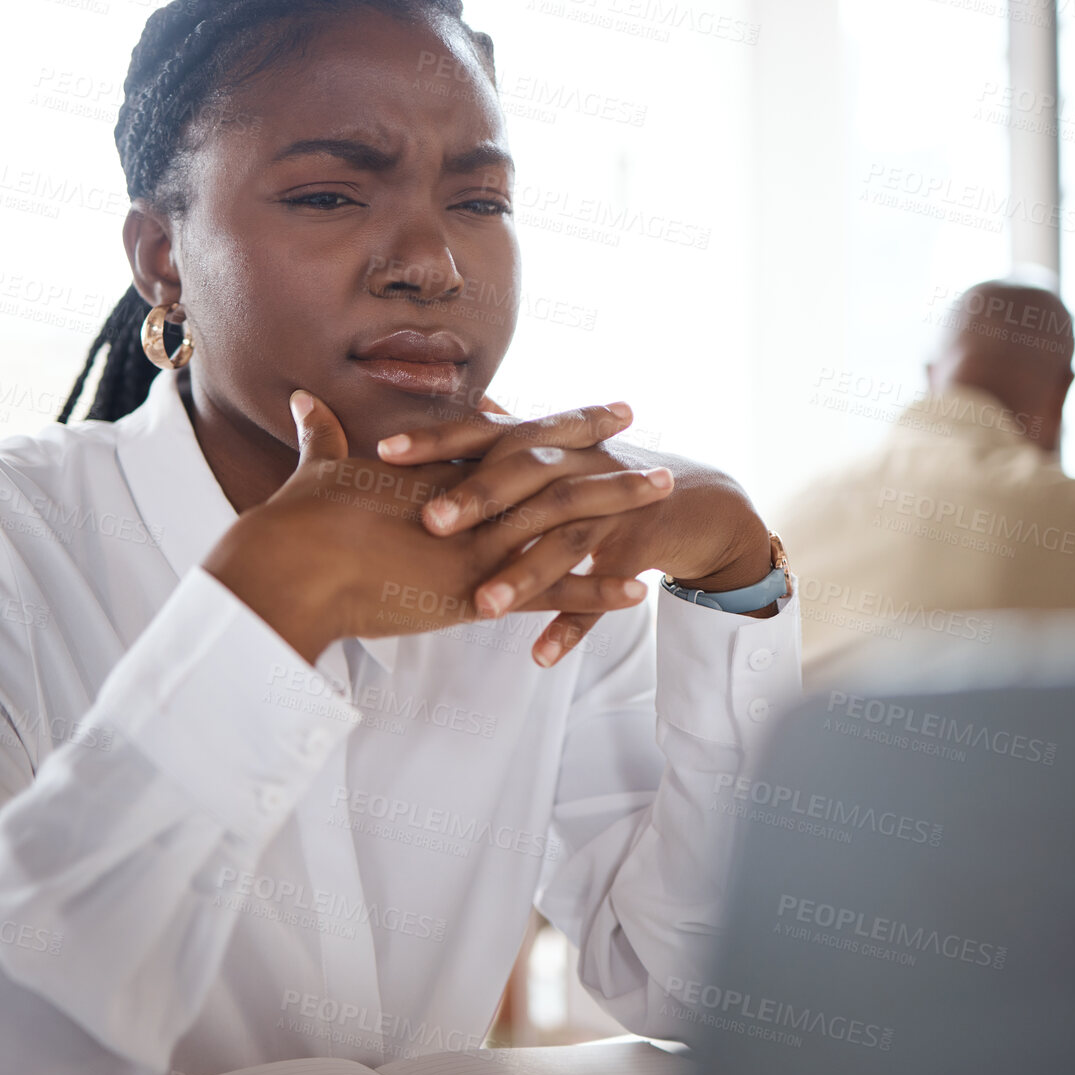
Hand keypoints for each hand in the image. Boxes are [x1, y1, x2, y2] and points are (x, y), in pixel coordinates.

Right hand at [201, 391, 678, 665]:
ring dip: (618, 505)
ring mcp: (481, 544)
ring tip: (664, 489)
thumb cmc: (297, 522)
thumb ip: (321, 437)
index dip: (556, 422)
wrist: (292, 567)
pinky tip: (639, 588)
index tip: (597, 409)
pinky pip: (552, 593)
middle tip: (638, 426)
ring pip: (566, 519)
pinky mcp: (481, 591)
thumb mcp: (316, 471)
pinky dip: (597, 591)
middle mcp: (470, 500)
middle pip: (549, 466)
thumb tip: (302, 401)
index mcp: (438, 472)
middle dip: (598, 446)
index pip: (509, 438)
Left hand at [376, 401, 775, 665]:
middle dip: (478, 498)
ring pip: (565, 540)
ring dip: (525, 575)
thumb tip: (432, 418)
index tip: (383, 450)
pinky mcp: (639, 551)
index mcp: (544, 443)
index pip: (483, 431)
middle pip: (525, 475)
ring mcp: (613, 508)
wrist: (690, 499)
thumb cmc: (599, 474)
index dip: (436, 439)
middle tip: (430, 523)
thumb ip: (494, 438)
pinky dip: (575, 623)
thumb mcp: (549, 451)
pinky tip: (541, 656)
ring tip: (483, 609)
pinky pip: (605, 593)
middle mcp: (576, 467)